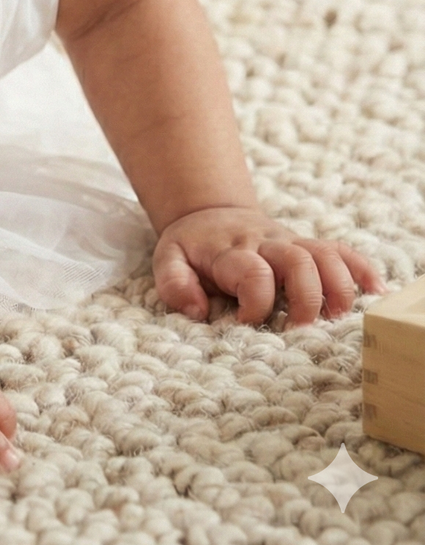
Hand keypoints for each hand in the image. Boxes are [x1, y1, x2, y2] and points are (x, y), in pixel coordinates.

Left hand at [153, 206, 387, 325]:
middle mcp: (264, 244)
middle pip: (299, 262)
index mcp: (230, 251)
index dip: (255, 303)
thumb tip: (197, 310)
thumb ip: (174, 283)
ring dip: (338, 287)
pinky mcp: (305, 246)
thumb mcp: (168, 259)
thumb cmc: (191, 247)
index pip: (252, 273)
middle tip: (300, 331)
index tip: (246, 324)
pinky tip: (375, 292)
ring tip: (337, 318)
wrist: (208, 213)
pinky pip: (340, 249)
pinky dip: (360, 268)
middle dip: (306, 299)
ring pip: (324, 255)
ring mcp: (288, 244)